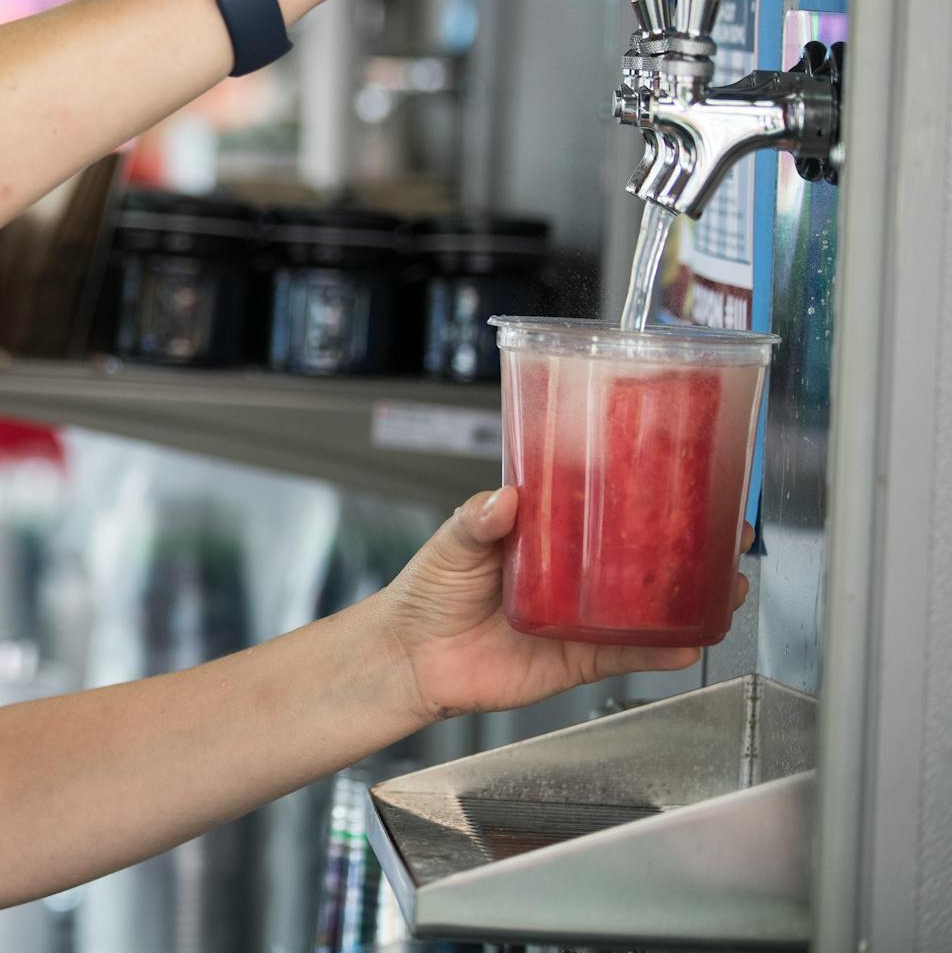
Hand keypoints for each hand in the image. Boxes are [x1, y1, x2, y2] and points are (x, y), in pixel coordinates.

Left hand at [372, 488, 744, 722]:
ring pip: (649, 610)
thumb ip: (477, 522)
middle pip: (644, 561)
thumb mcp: (451, 543)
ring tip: (727, 586)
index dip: (649, 498)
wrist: (410, 658)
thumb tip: (504, 500)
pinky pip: (627, 657)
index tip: (694, 482)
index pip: (607, 511)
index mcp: (550, 537)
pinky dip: (659, 651)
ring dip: (692, 600)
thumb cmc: (427, 593)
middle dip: (693, 549)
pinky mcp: (577, 661)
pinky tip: (686, 643)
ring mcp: (581, 620)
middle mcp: (574, 577)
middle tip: (732, 536)